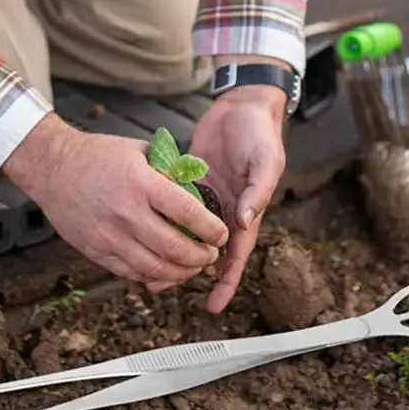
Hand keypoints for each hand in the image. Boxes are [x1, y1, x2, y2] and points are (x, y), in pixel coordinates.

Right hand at [2, 114, 228, 286]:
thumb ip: (169, 169)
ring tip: (193, 266)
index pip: (188, 214)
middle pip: (176, 249)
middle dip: (202, 257)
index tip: (221, 234)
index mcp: (141, 183)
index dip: (212, 230)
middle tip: (211, 254)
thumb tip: (199, 185)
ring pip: (156, 269)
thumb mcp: (139, 150)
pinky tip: (166, 270)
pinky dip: (154, 277)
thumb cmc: (96, 155)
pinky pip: (132, 273)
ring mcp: (109, 236)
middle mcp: (126, 213)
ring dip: (182, 272)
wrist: (52, 168)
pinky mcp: (96, 251)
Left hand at [147, 83, 286, 312]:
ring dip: (168, 247)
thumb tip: (244, 221)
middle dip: (185, 270)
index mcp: (247, 210)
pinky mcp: (188, 181)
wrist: (241, 105)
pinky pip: (172, 205)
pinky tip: (142, 228)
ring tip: (144, 266)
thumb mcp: (266, 161)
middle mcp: (224, 209)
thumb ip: (258, 191)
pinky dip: (160, 218)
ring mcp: (205, 196)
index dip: (226, 281)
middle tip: (159, 286)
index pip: (235, 254)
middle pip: (203, 249)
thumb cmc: (260, 133)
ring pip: (184, 230)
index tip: (214, 305)